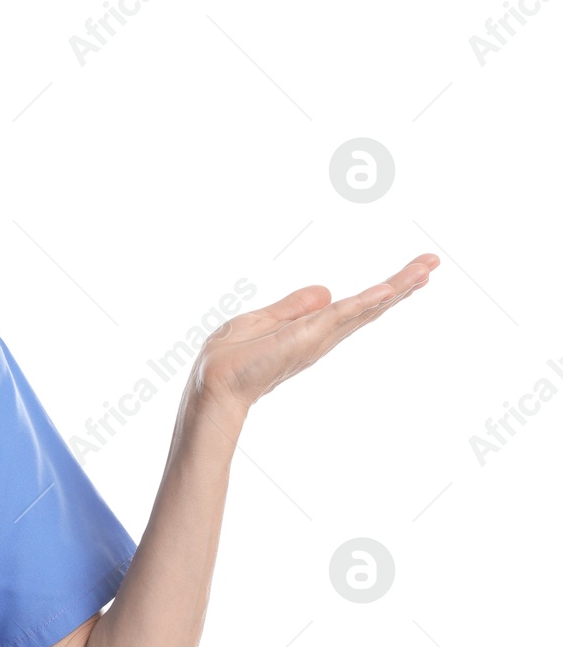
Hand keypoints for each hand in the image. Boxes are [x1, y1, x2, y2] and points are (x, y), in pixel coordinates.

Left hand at [192, 253, 439, 415]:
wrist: (214, 383)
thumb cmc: (230, 358)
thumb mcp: (262, 320)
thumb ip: (293, 307)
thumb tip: (327, 290)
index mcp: (312, 330)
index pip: (355, 306)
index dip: (383, 291)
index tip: (412, 273)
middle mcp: (323, 336)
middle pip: (370, 306)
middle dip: (402, 284)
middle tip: (432, 263)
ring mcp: (318, 338)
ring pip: (364, 308)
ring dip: (396, 287)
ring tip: (426, 268)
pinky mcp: (308, 338)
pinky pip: (342, 315)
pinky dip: (365, 302)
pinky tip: (388, 289)